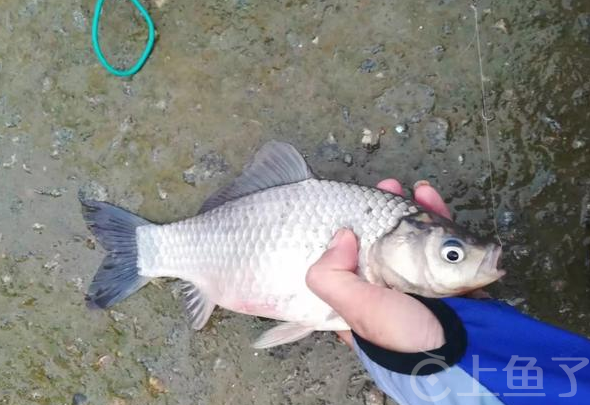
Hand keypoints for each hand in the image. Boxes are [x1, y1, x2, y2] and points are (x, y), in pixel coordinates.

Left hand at [305, 179, 450, 351]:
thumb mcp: (357, 309)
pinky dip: (436, 215)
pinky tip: (430, 196)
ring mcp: (421, 281)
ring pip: (413, 236)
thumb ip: (331, 277)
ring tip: (407, 187)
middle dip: (383, 212)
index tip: (352, 206)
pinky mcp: (450, 273)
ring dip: (410, 208)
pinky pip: (441, 238)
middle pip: (382, 242)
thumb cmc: (404, 334)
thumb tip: (339, 237)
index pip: (348, 260)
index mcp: (361, 300)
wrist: (465, 350)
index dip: (348, 231)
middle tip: (385, 188)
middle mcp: (390, 290)